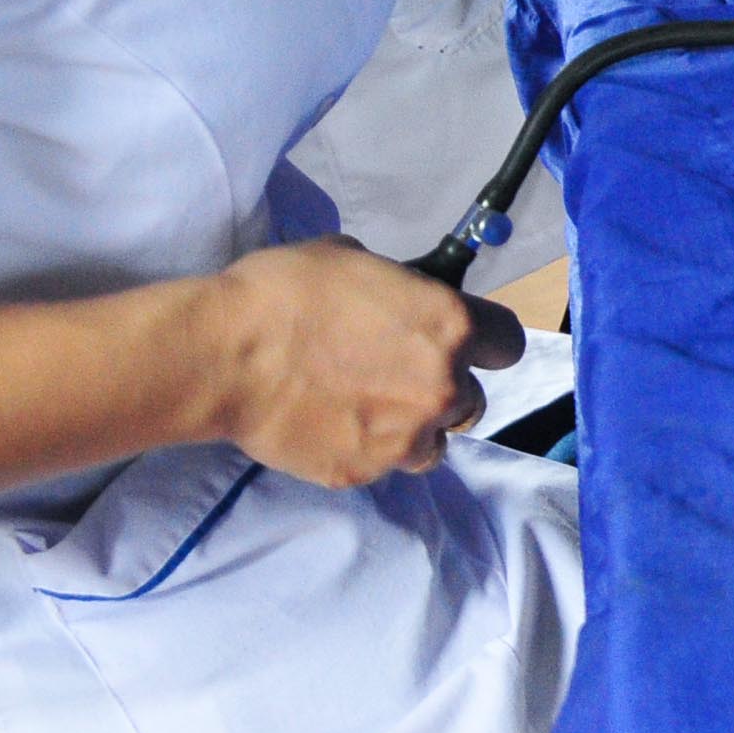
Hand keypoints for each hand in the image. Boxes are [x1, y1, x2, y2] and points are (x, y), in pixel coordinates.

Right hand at [199, 240, 523, 486]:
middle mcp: (441, 388)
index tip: (464, 343)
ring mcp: (404, 437)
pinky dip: (365, 448)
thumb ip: (400, 291)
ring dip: (411, 427)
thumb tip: (404, 300)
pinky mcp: (363, 471)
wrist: (226, 355)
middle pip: (473, 400)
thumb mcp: (356, 261)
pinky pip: (381, 463)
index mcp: (450, 327)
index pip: (507, 344)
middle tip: (400, 377)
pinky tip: (331, 425)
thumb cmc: (286, 292)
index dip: (485, 343)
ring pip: (433, 442)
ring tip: (366, 407)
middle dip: (444, 389)